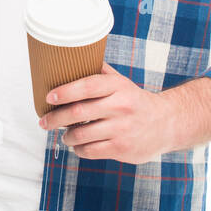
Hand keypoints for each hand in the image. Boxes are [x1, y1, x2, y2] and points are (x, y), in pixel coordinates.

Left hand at [37, 61, 176, 163]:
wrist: (166, 124)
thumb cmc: (135, 102)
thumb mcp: (122, 83)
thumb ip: (100, 73)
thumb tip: (72, 59)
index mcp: (118, 87)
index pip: (87, 86)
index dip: (65, 91)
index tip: (48, 96)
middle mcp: (120, 107)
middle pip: (78, 112)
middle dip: (55, 118)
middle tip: (44, 121)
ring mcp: (121, 129)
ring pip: (81, 135)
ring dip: (67, 136)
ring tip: (64, 134)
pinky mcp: (122, 149)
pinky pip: (90, 151)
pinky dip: (78, 149)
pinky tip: (78, 145)